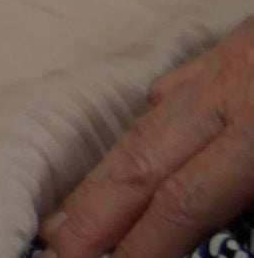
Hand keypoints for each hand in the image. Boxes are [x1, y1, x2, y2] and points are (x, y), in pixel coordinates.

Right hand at [44, 16, 253, 257]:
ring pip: (145, 129)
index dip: (144, 244)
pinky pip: (171, 94)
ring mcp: (219, 69)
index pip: (185, 200)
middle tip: (54, 251)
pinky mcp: (226, 51)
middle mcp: (226, 98)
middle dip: (95, 215)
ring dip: (102, 179)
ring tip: (67, 219)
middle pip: (142, 164)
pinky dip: (143, 130)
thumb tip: (240, 224)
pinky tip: (132, 148)